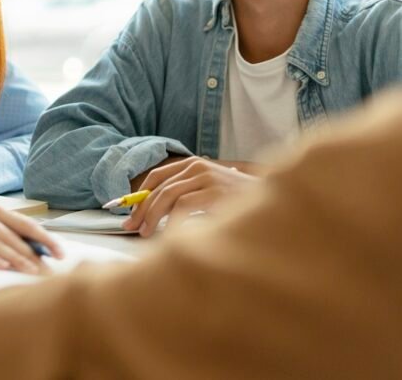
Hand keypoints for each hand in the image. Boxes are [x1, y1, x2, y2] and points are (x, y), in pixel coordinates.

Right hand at [0, 206, 63, 273]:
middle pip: (14, 238)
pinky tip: (2, 267)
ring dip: (17, 261)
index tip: (61, 253)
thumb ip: (5, 236)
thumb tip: (37, 253)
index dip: (45, 239)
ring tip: (33, 273)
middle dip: (35, 256)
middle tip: (50, 272)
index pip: (26, 225)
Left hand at [124, 156, 256, 235]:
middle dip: (141, 209)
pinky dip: (172, 221)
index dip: (138, 195)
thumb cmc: (239, 203)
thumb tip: (151, 213)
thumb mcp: (209, 194)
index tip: (126, 213)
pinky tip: (170, 236)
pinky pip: (184, 206)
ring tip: (146, 234)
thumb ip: (185, 197)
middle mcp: (198, 167)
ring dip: (152, 217)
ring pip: (167, 196)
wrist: (274, 206)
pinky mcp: (216, 191)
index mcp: (193, 165)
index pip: (156, 177)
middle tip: (131, 228)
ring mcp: (207, 178)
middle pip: (158, 188)